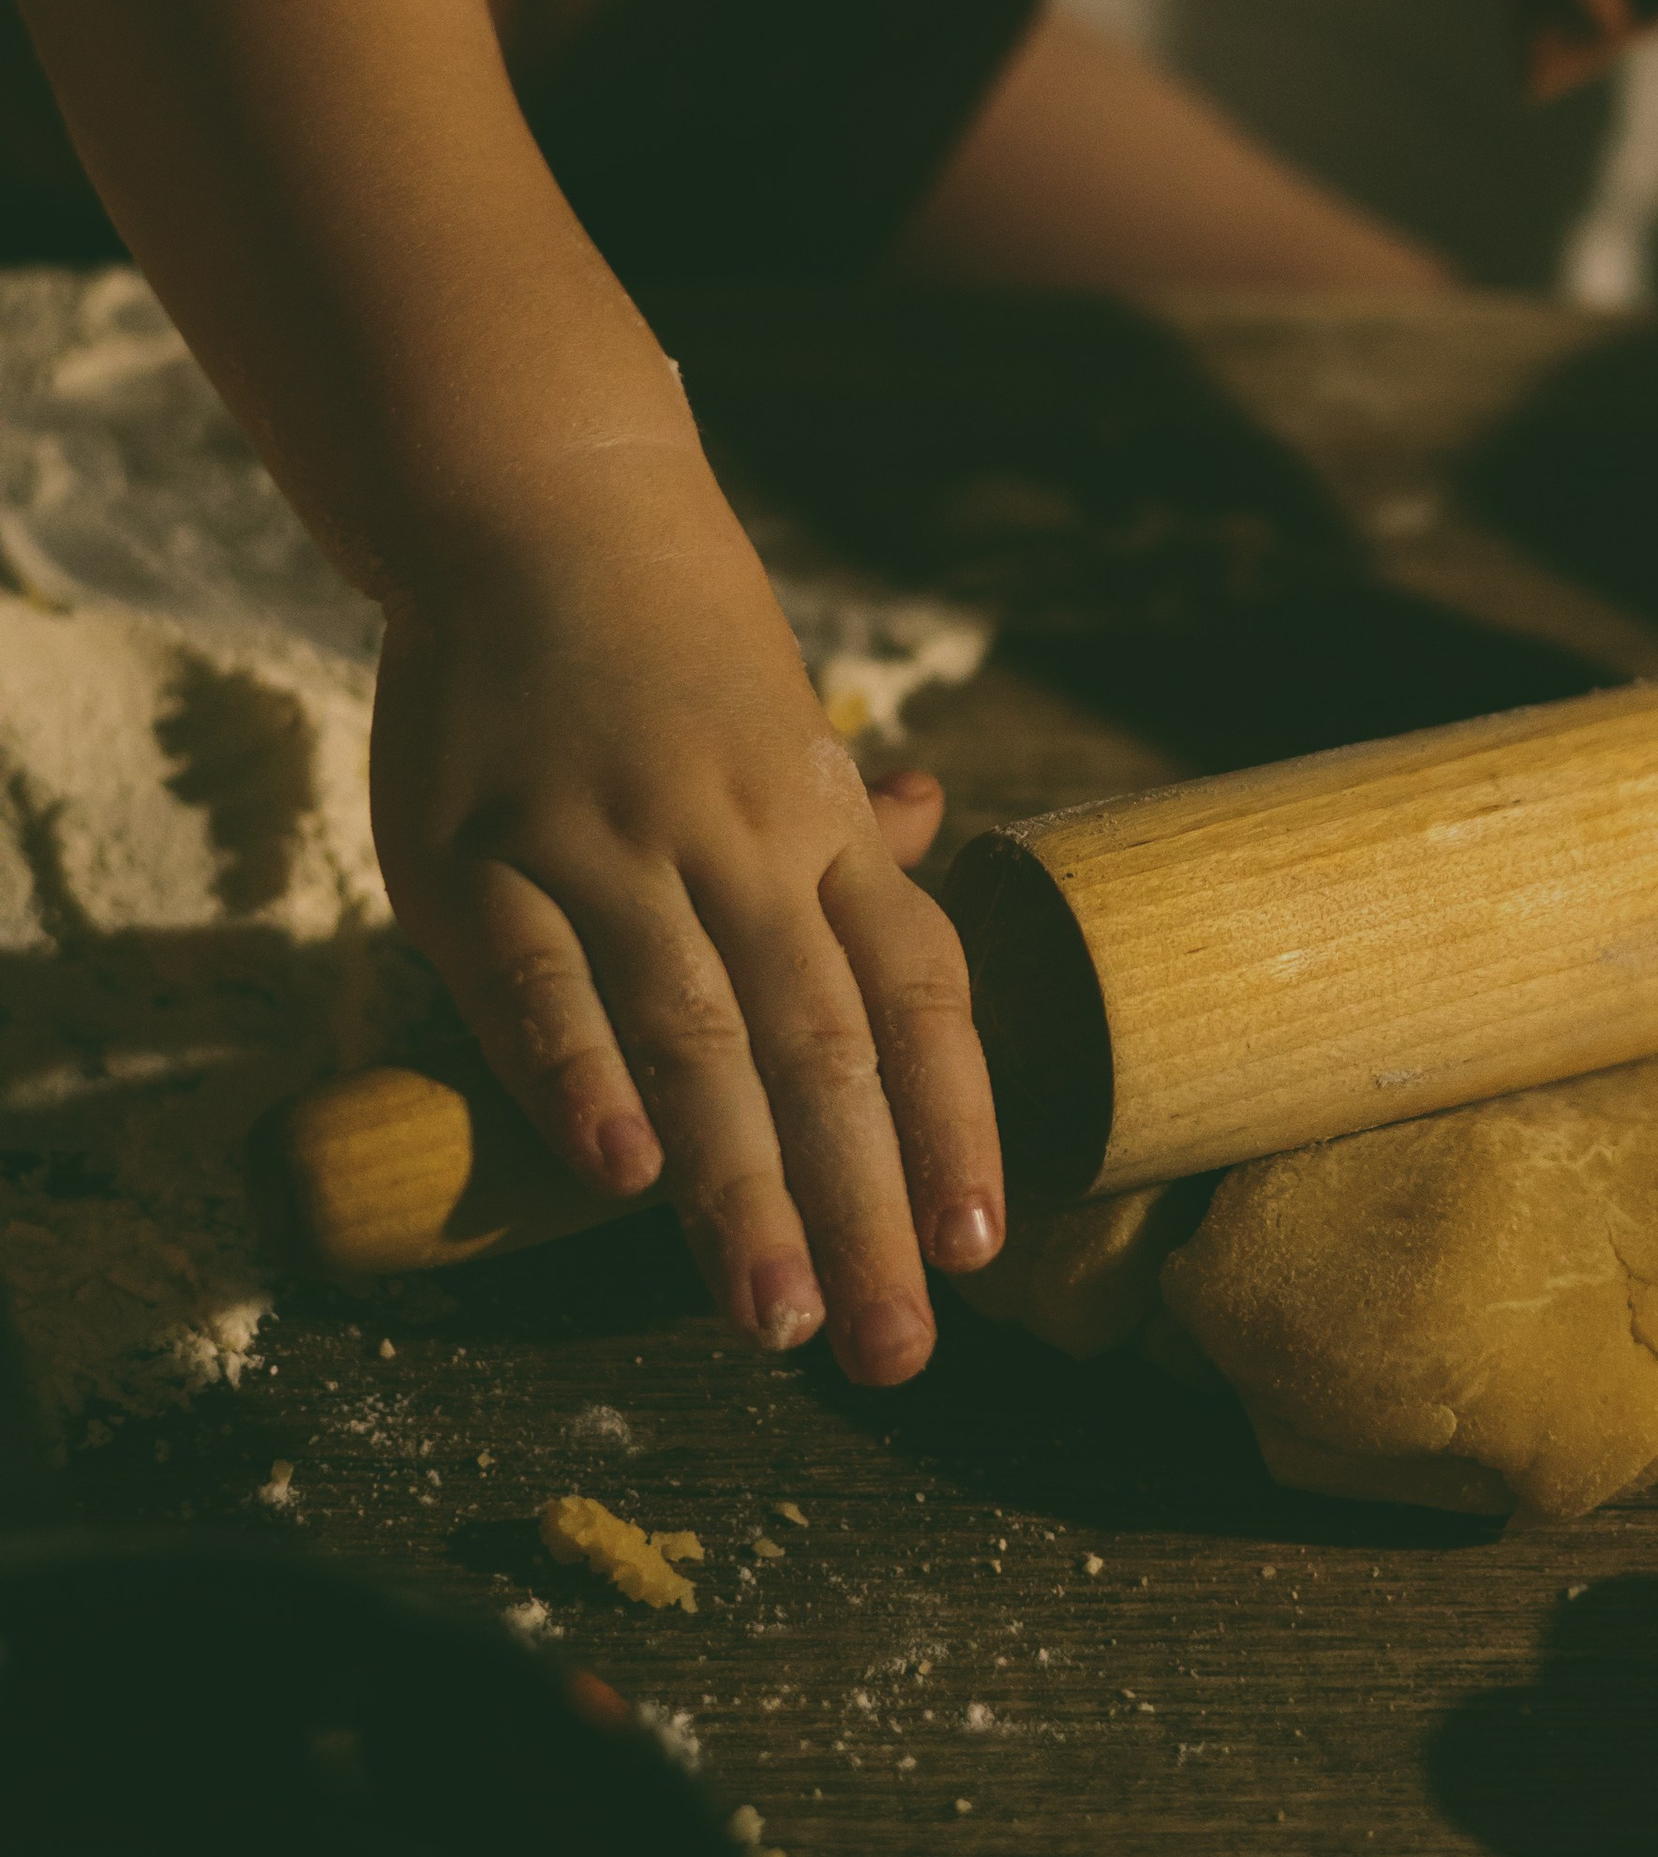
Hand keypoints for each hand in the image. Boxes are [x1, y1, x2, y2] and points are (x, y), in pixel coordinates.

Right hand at [368, 444, 1000, 1379]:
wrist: (538, 503)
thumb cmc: (673, 641)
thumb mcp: (786, 721)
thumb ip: (849, 819)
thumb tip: (943, 832)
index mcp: (821, 823)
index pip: (916, 991)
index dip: (955, 1119)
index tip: (978, 1249)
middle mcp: (737, 842)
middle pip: (823, 1046)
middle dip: (862, 1208)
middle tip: (889, 1353)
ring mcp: (608, 846)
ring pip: (696, 1035)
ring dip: (742, 1187)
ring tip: (775, 1319)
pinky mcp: (479, 854)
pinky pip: (541, 980)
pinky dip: (584, 1075)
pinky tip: (622, 1175)